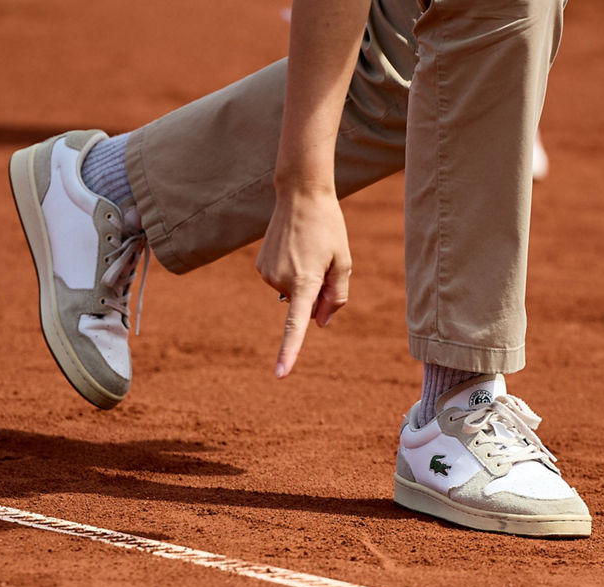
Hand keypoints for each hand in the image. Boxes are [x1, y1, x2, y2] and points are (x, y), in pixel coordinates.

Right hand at [255, 189, 351, 378]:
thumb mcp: (343, 261)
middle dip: (317, 292)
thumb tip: (320, 323)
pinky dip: (292, 271)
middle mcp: (281, 281)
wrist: (300, 194)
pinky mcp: (260, 267)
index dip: (289, 352)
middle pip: (305, 305)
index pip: (296, 325)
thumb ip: (336, 296)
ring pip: (293, 293)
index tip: (279, 375)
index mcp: (305, 282)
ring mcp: (267, 275)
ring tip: (308, 250)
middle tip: (324, 261)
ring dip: (304, 279)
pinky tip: (295, 248)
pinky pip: (282, 281)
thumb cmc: (328, 227)